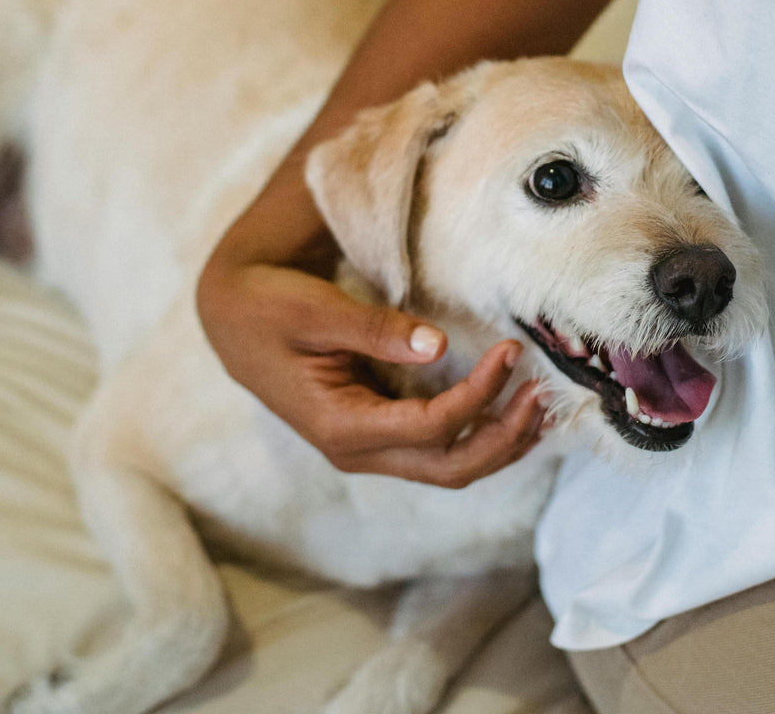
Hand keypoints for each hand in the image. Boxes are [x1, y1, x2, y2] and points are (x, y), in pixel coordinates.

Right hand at [196, 245, 548, 488]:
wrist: (233, 318)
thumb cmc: (270, 308)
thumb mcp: (316, 311)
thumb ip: (374, 330)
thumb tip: (436, 343)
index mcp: (340, 425)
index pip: (431, 427)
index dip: (478, 394)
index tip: (509, 350)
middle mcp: (357, 449)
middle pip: (449, 466)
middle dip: (503, 436)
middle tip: (541, 393)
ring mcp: (367, 446)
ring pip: (448, 467)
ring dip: (498, 443)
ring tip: (539, 406)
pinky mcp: (376, 431)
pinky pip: (437, 449)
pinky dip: (478, 435)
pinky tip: (507, 410)